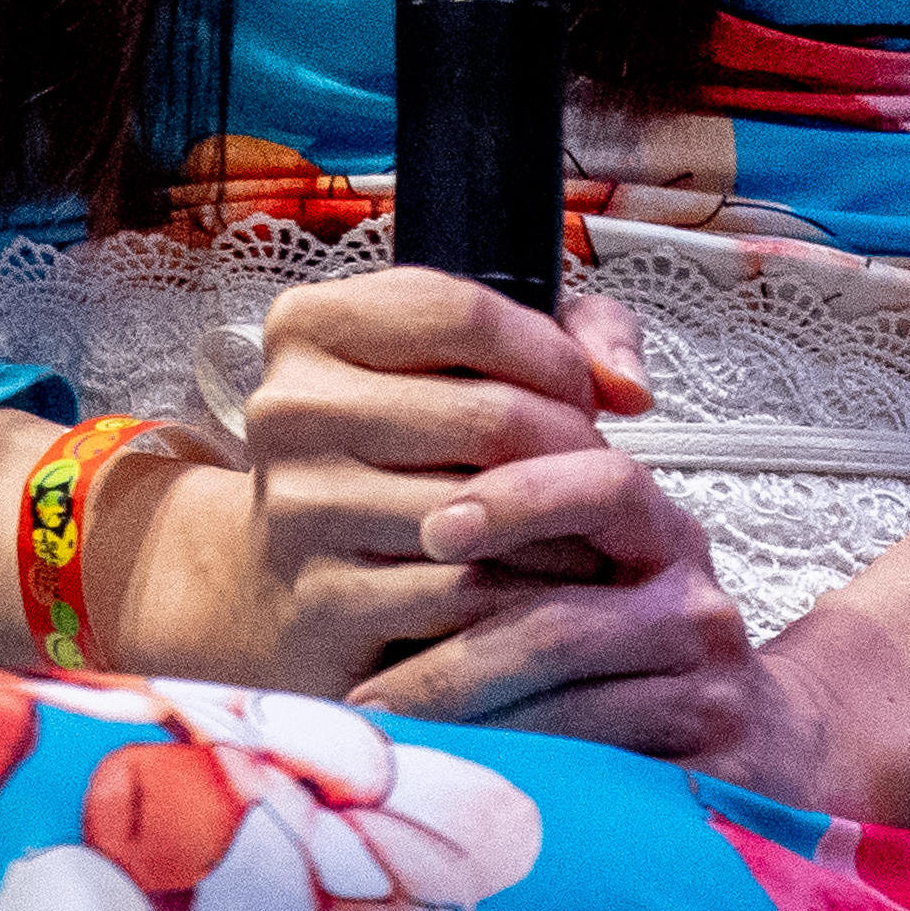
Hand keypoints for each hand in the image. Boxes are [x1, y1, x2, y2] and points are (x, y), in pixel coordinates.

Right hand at [100, 272, 710, 701]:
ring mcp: (299, 506)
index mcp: (310, 325)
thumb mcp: (455, 367)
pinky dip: (521, 593)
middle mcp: (290, 409)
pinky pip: (461, 590)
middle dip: (570, 448)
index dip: (549, 351)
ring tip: (576, 529)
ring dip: (557, 527)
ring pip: (482, 510)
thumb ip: (565, 332)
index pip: (461, 311)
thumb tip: (626, 384)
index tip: (579, 388)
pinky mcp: (323, 599)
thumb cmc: (388, 460)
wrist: (283, 581)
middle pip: (486, 414)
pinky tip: (534, 585)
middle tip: (596, 474)